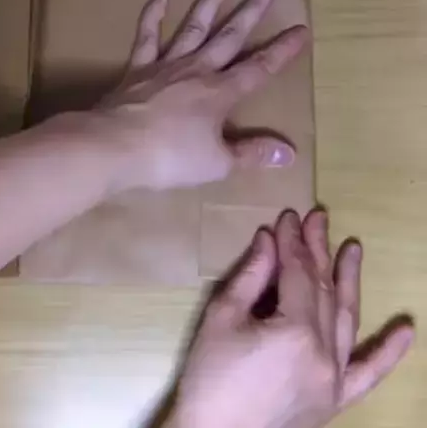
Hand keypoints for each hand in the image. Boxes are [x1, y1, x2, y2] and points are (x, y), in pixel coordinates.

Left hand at [97, 0, 307, 190]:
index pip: (259, 68)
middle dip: (251, 11)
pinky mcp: (137, 69)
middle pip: (229, 36)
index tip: (301, 29)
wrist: (113, 146)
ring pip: (194, 27)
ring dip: (210, 2)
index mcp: (220, 93)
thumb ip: (252, 153)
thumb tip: (289, 152)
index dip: (282, 51)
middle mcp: (197, 70)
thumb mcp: (217, 163)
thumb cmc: (169, 158)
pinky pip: (147, 37)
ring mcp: (165, 65)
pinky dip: (152, 17)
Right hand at [169, 210, 413, 427]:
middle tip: (317, 218)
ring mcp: (335, 379)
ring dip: (349, 280)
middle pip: (323, 290)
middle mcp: (324, 353)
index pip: (299, 273)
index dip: (292, 242)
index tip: (287, 216)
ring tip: (352, 248)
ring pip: (347, 319)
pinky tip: (407, 328)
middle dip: (318, 251)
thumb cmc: (210, 376)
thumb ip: (251, 275)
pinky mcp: (336, 400)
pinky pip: (369, 374)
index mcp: (295, 331)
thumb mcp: (222, 317)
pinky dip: (389, 351)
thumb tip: (269, 240)